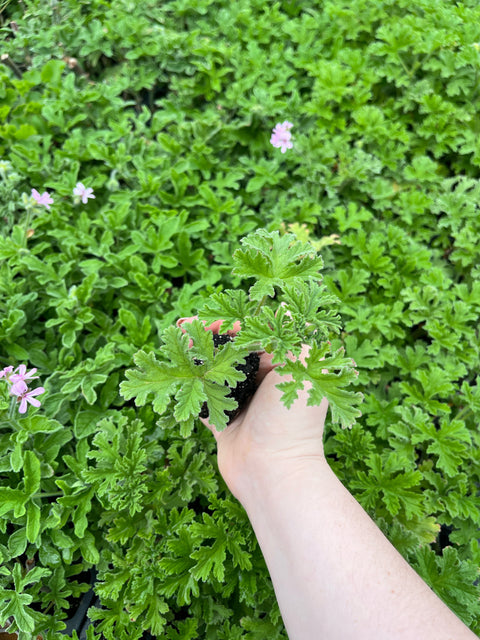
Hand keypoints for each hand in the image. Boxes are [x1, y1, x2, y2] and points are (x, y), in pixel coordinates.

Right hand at [177, 316, 328, 504]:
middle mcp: (263, 384)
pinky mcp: (222, 422)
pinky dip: (188, 386)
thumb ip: (288, 336)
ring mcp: (242, 403)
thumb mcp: (301, 367)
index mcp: (284, 368)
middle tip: (182, 327)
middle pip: (232, 352)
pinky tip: (174, 371)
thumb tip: (277, 310)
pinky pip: (201, 399)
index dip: (230, 326)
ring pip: (214, 373)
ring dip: (195, 358)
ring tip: (174, 344)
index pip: (254, 336)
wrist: (274, 472)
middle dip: (208, 338)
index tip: (208, 320)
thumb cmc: (290, 418)